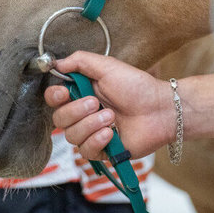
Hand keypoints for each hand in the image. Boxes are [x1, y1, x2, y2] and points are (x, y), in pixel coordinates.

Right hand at [44, 51, 172, 160]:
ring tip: (112, 117)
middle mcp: (83, 114)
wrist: (159, 109)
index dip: (54, 97)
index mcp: (81, 92)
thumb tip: (56, 63)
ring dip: (90, 125)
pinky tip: (111, 133)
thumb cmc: (137, 86)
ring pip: (71, 136)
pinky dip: (96, 141)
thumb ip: (80, 61)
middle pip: (59, 119)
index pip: (54, 98)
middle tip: (96, 103)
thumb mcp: (107, 66)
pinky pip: (86, 151)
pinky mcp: (102, 150)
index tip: (64, 93)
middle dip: (75, 111)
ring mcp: (92, 133)